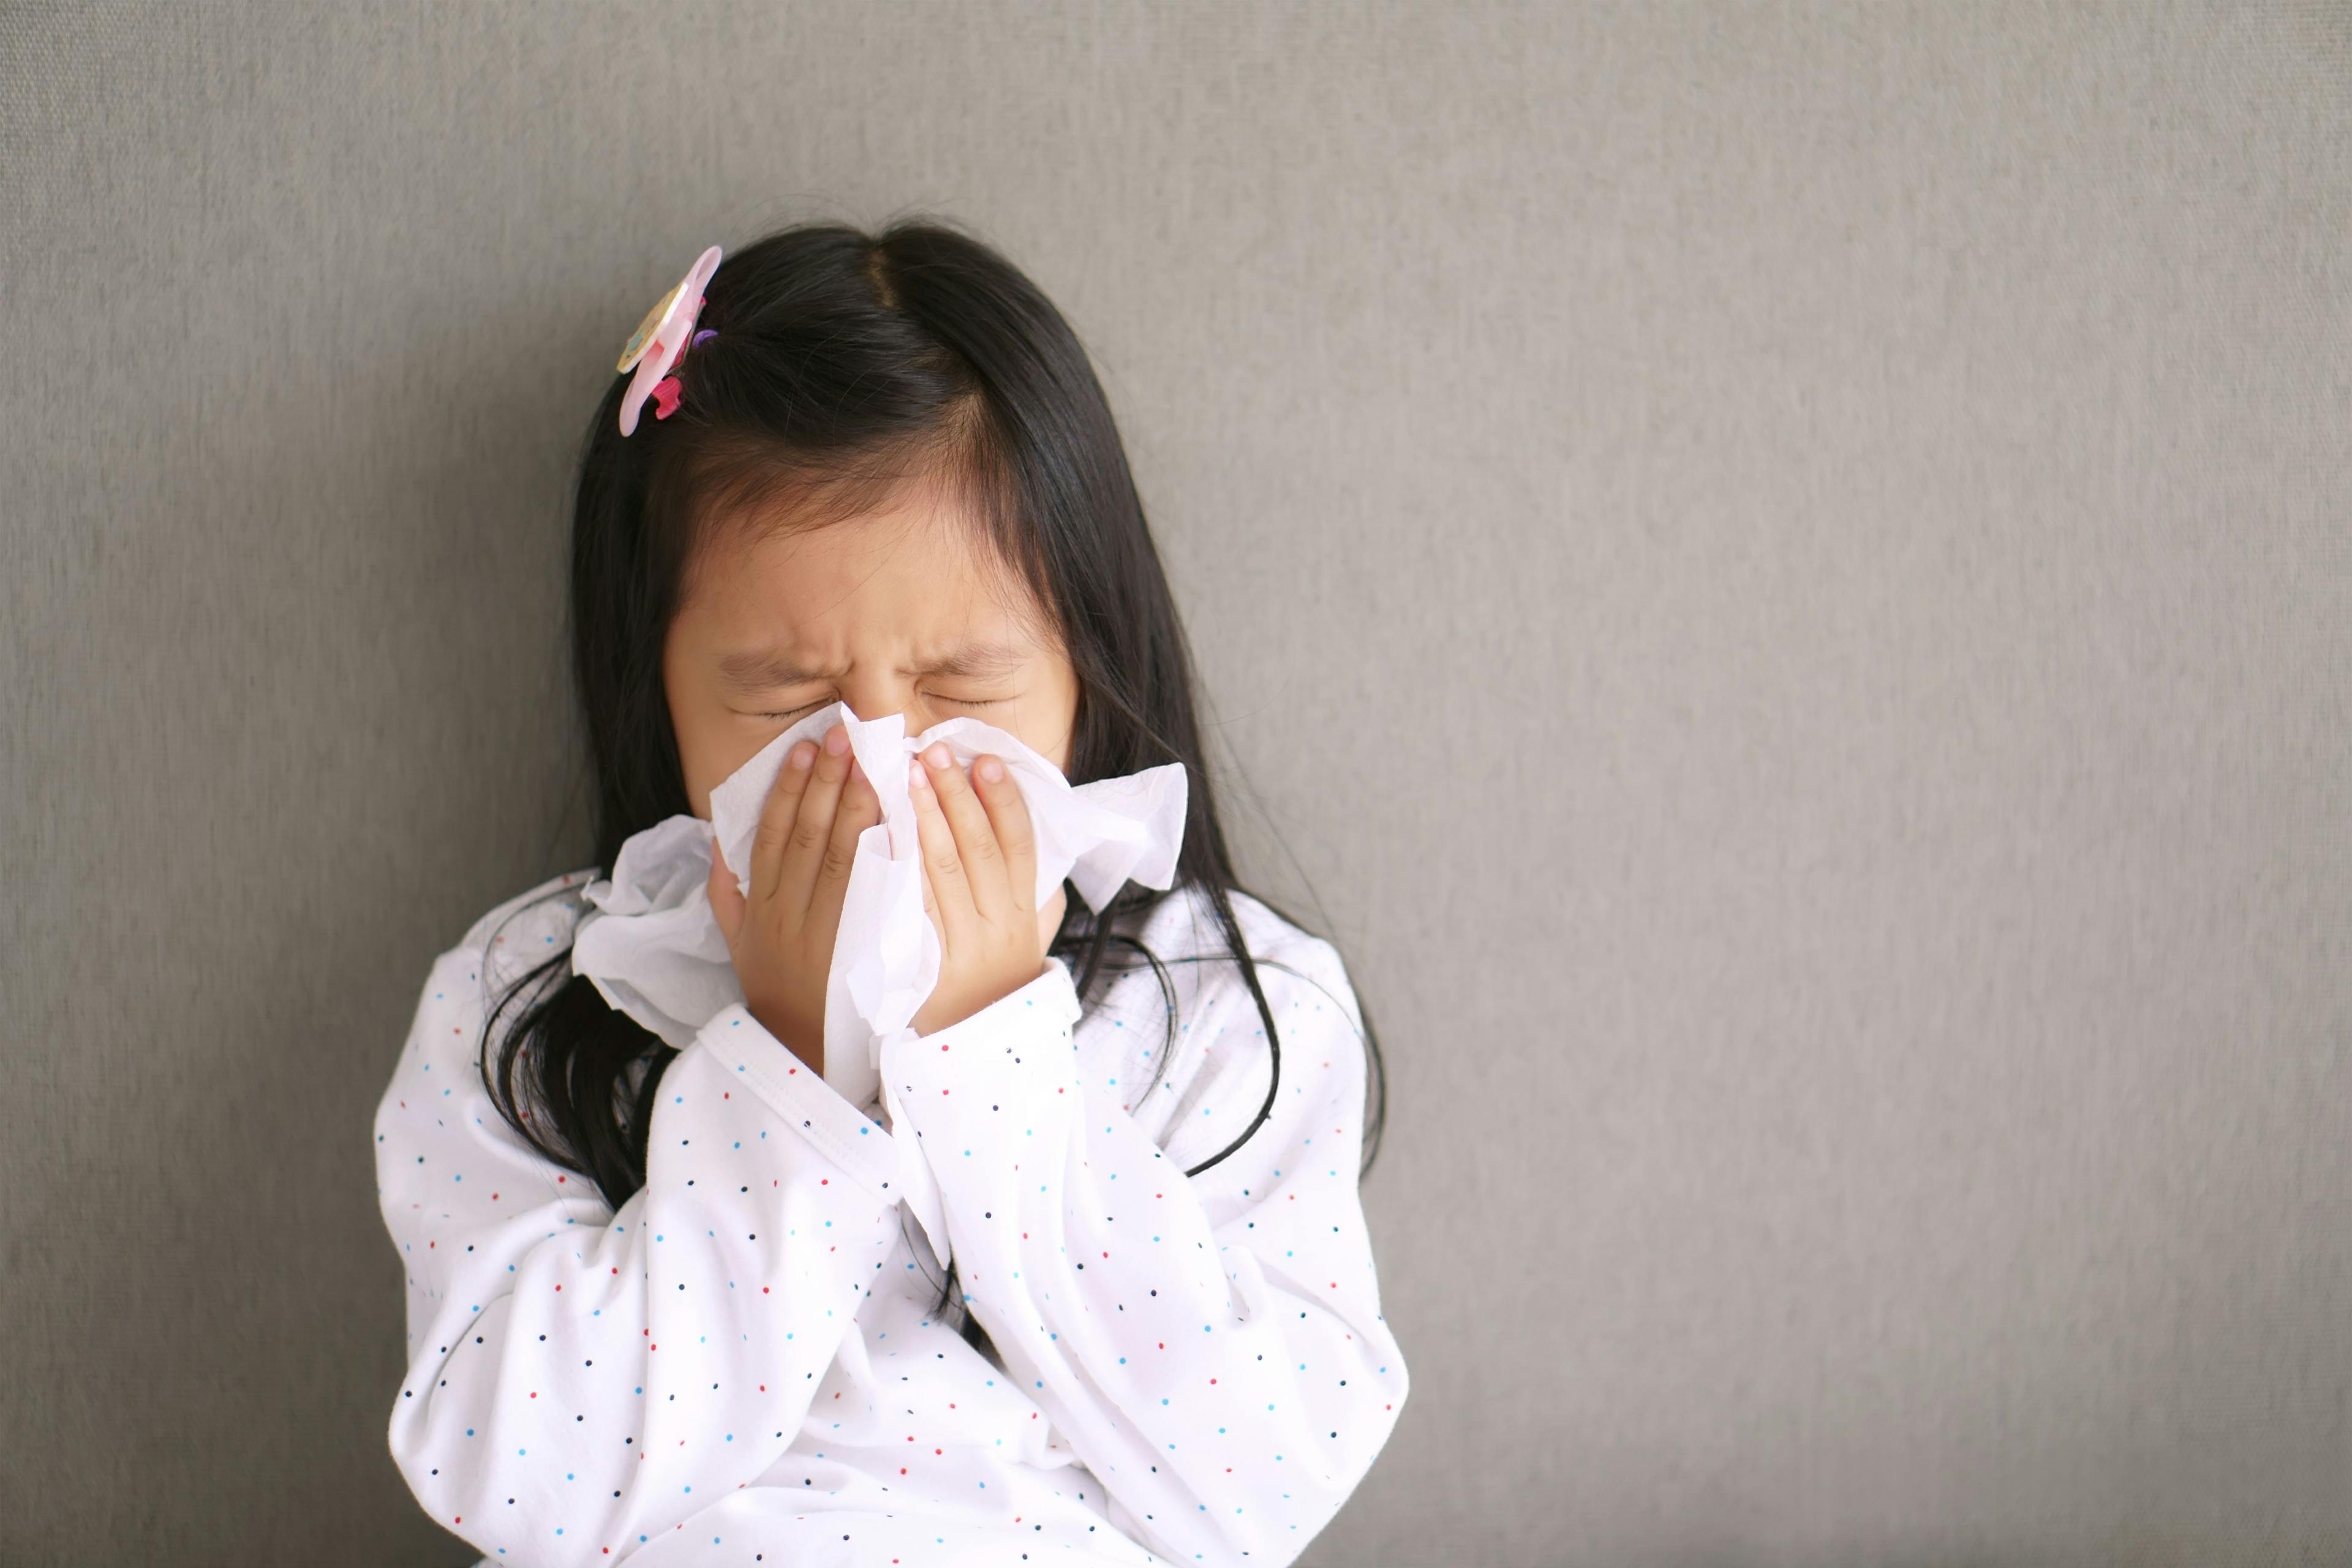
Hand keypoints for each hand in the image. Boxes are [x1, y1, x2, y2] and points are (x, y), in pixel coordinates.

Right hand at [705, 722, 881, 1072]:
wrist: (804, 1053)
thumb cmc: (774, 988)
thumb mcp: (735, 942)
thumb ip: (725, 889)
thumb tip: (718, 836)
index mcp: (760, 907)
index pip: (773, 835)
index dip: (790, 789)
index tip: (806, 749)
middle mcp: (790, 916)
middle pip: (810, 837)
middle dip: (829, 784)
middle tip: (848, 736)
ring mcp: (827, 934)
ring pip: (843, 860)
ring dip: (860, 809)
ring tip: (875, 765)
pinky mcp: (861, 953)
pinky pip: (874, 898)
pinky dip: (887, 859)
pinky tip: (902, 822)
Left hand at [905, 743, 1068, 1034]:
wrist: (969, 1060)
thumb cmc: (992, 986)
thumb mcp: (1025, 939)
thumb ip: (1027, 891)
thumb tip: (1024, 829)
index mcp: (1022, 916)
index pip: (1019, 846)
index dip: (1005, 800)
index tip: (986, 760)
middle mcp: (995, 930)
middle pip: (976, 850)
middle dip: (954, 795)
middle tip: (932, 751)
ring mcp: (957, 949)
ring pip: (939, 873)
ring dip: (921, 817)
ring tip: (904, 775)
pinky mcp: (919, 968)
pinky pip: (905, 909)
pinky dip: (893, 868)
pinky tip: (878, 832)